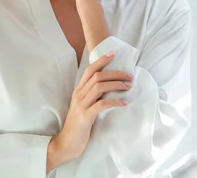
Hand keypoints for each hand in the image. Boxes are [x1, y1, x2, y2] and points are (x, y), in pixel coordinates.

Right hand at [47, 52, 132, 170]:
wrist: (67, 143)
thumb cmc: (79, 124)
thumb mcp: (84, 106)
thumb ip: (93, 95)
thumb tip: (110, 86)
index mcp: (78, 91)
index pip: (89, 70)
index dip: (101, 60)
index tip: (113, 54)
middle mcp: (79, 95)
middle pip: (97, 76)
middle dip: (115, 73)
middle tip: (129, 75)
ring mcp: (82, 105)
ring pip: (100, 87)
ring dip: (117, 84)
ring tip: (129, 86)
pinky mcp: (86, 116)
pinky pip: (102, 104)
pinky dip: (115, 101)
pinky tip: (124, 102)